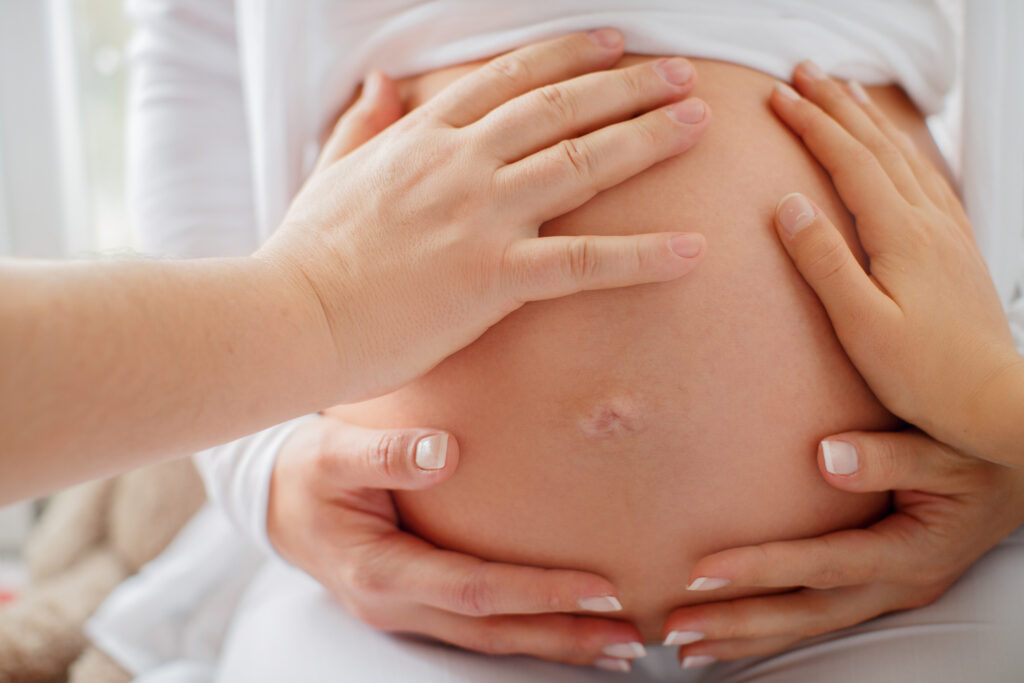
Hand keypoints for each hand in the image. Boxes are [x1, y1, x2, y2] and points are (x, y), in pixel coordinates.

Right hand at [258, 30, 711, 402]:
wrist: (292, 317)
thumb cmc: (309, 252)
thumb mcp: (333, 170)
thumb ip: (366, 121)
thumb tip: (384, 78)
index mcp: (424, 137)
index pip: (509, 79)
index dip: (569, 56)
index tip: (615, 44)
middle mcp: (460, 163)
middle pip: (560, 108)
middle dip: (627, 85)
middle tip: (681, 76)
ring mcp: (480, 216)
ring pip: (582, 164)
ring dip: (648, 138)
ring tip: (701, 122)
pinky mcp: (492, 276)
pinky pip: (584, 261)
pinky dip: (644, 255)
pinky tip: (694, 249)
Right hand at [268, 416, 646, 671]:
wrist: (278, 501)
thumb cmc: (309, 471)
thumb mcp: (332, 454)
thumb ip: (384, 452)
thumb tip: (445, 450)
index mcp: (379, 570)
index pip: (474, 591)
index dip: (538, 593)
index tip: (600, 589)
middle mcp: (395, 603)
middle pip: (492, 632)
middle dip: (563, 637)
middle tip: (631, 638)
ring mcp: (405, 611)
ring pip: (489, 639)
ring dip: (554, 644)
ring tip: (617, 646)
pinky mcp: (416, 604)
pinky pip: (478, 626)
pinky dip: (527, 628)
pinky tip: (566, 625)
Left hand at [661, 429, 1023, 666]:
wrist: (1019, 480)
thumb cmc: (982, 457)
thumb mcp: (950, 451)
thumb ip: (893, 456)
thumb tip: (826, 455)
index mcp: (909, 551)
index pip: (823, 566)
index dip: (762, 569)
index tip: (699, 571)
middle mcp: (894, 584)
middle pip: (804, 614)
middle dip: (737, 624)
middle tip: (674, 630)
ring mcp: (885, 593)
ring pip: (806, 625)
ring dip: (745, 638)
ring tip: (685, 648)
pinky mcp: (875, 589)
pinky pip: (815, 616)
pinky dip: (770, 629)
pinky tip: (729, 635)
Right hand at [768, 62, 1023, 465]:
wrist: (993, 399)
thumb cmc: (926, 375)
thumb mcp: (861, 325)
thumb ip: (824, 262)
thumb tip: (788, 206)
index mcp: (901, 235)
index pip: (849, 161)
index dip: (812, 124)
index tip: (779, 98)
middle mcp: (928, 222)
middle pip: (878, 145)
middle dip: (837, 104)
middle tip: (805, 74)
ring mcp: (947, 232)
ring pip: (904, 156)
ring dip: (869, 120)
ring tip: (846, 94)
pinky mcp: (956, 249)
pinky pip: (926, 179)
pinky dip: (902, 150)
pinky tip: (896, 153)